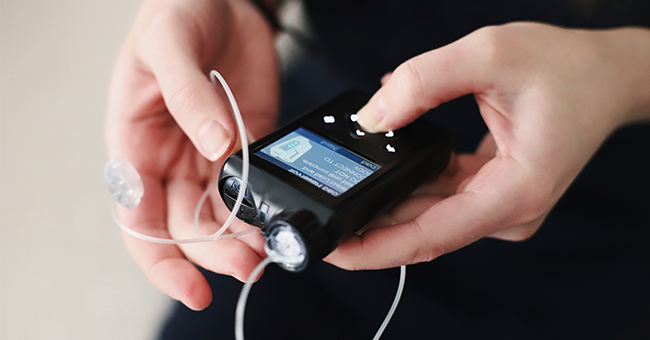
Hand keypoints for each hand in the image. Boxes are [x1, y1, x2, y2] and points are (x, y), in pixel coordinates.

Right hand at [105, 0, 277, 309]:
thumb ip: (188, 97)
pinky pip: (249, 189)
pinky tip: (279, 218)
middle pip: (184, 226)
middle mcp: (169, 159)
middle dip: (215, 254)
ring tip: (271, 250)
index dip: (161, 259)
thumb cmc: (176, 13)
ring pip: (219, 216)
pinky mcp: (244, 146)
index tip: (192, 288)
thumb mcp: (169, 46)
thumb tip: (214, 146)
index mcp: (134, 142)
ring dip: (242, 240)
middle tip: (251, 266)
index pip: (137, 218)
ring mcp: (208, 155)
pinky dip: (262, 210)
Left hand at [325, 22, 649, 269]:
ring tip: (340, 188)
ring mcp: (497, 203)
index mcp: (515, 192)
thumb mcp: (490, 54)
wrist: (606, 76)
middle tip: (320, 215)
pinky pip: (438, 195)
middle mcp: (506, 210)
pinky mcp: (489, 191)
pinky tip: (381, 165)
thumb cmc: (565, 68)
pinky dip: (408, 182)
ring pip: (427, 213)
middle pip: (422, 229)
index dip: (377, 248)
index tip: (335, 249)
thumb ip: (425, 81)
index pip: (432, 236)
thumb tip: (373, 116)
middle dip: (369, 225)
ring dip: (385, 202)